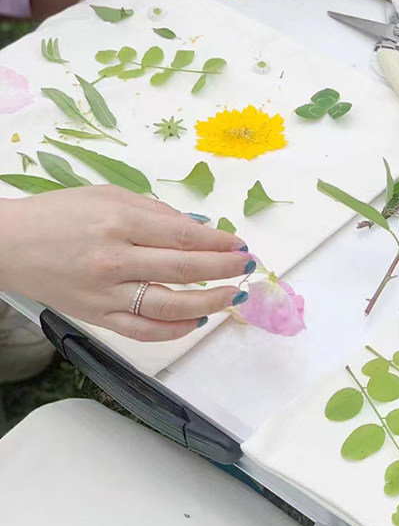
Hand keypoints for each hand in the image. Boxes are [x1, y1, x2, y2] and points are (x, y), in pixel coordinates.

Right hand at [0, 186, 253, 341]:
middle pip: (185, 269)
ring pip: (170, 305)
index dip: (220, 242)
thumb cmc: (61, 213)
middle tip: (248, 267)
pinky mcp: (96, 317)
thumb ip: (158, 212)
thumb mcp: (110, 195)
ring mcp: (105, 293)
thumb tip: (201, 227)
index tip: (240, 244)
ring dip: (211, 301)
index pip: (185, 236)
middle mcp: (115, 259)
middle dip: (225, 268)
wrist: (9, 244)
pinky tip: (196, 319)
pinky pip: (142, 331)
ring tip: (233, 294)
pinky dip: (174, 329)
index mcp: (120, 222)